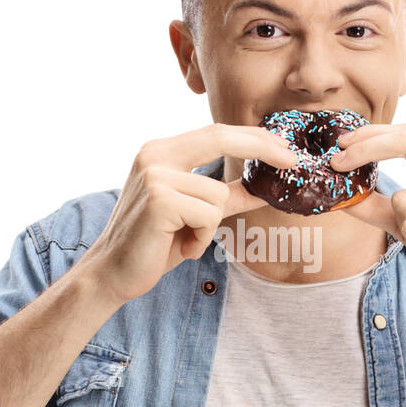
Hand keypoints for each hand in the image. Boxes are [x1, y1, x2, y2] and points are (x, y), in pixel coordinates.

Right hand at [77, 124, 297, 303]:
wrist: (112, 273)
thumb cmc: (153, 244)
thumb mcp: (195, 214)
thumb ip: (225, 197)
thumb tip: (262, 188)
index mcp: (161, 152)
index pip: (215, 133)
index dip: (253, 138)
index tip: (285, 148)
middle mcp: (154, 155)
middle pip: (220, 137)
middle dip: (262, 147)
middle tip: (293, 161)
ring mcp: (155, 175)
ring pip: (218, 193)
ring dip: (211, 226)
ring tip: (187, 240)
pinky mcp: (159, 200)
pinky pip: (209, 215)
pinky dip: (202, 238)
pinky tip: (180, 247)